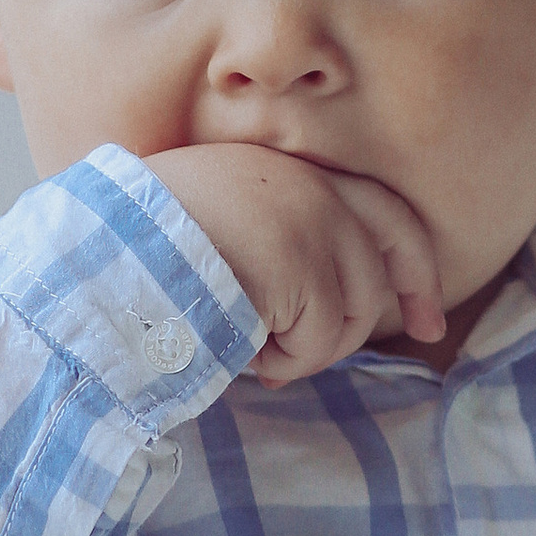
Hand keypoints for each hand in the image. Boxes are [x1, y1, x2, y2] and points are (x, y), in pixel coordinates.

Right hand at [147, 143, 444, 384]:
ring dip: (310, 349)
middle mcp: (311, 190)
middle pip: (390, 257)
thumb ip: (280, 244)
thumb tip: (326, 310)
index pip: (383, 211)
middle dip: (403, 303)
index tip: (429, 316)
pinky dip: (284, 362)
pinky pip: (320, 343)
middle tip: (423, 336)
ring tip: (252, 348)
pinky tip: (241, 352)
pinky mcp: (303, 269)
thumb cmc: (144, 252)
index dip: (416, 265)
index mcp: (289, 173)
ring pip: (354, 315)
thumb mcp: (222, 228)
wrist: (107, 252)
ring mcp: (312, 225)